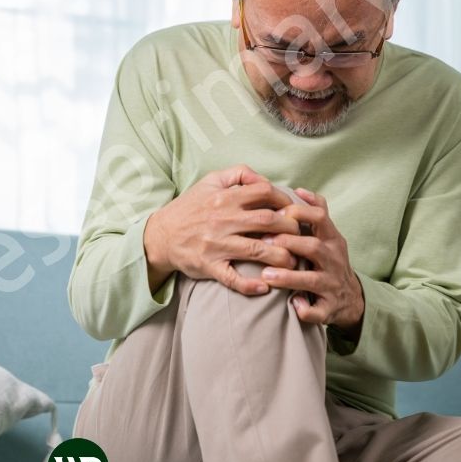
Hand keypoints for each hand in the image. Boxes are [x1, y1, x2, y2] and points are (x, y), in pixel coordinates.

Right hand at [143, 164, 302, 295]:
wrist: (160, 235)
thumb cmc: (189, 208)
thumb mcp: (210, 181)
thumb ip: (238, 173)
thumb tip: (264, 179)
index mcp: (224, 197)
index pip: (264, 192)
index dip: (285, 199)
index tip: (292, 209)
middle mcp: (222, 220)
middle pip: (268, 221)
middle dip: (291, 228)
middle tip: (300, 236)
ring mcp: (216, 244)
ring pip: (257, 250)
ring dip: (281, 257)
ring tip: (293, 261)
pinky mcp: (209, 265)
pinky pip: (232, 278)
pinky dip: (250, 285)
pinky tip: (265, 287)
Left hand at [258, 187, 364, 335]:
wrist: (351, 299)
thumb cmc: (329, 261)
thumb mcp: (329, 236)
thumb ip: (315, 212)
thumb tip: (299, 189)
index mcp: (332, 239)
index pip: (320, 218)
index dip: (299, 213)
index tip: (278, 212)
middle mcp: (334, 260)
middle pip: (314, 247)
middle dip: (289, 243)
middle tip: (264, 242)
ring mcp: (332, 285)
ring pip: (312, 280)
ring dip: (289, 277)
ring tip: (267, 275)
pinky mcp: (329, 308)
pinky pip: (318, 311)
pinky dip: (306, 309)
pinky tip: (292, 305)